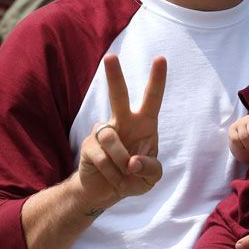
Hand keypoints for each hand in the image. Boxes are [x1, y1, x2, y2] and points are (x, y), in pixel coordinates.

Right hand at [77, 55, 166, 206]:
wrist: (107, 191)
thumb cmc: (133, 177)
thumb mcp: (151, 178)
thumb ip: (150, 169)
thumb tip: (132, 161)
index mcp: (144, 124)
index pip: (152, 98)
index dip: (157, 79)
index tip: (160, 58)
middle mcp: (123, 122)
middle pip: (118, 96)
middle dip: (114, 76)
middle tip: (110, 57)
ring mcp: (104, 131)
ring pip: (112, 138)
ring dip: (121, 162)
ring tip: (124, 175)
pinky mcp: (89, 144)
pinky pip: (102, 156)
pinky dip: (112, 173)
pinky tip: (113, 178)